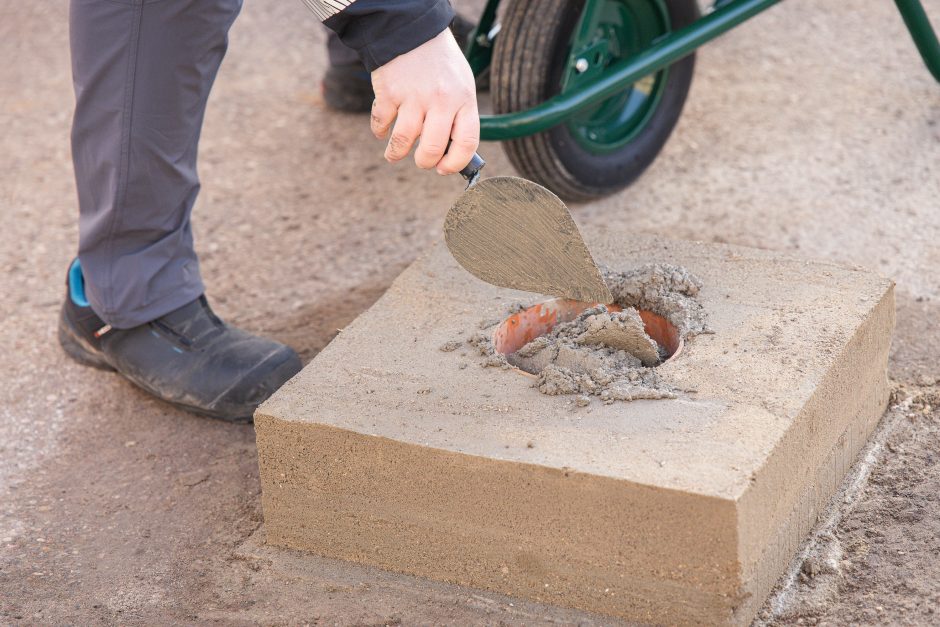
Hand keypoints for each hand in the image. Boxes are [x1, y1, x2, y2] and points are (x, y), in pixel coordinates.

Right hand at [370, 28, 479, 174]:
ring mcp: (413, 96)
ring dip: (395, 154)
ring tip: (393, 155)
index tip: (443, 168)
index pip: (466, 143)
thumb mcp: (461, 85)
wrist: (412, 29)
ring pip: (402, 142)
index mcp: (463, 100)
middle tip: (421, 162)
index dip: (455, 163)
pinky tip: (382, 131)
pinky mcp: (389, 92)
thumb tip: (450, 154)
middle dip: (424, 163)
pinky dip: (379, 131)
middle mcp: (440, 100)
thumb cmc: (440, 63)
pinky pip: (381, 123)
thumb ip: (459, 116)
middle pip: (431, 149)